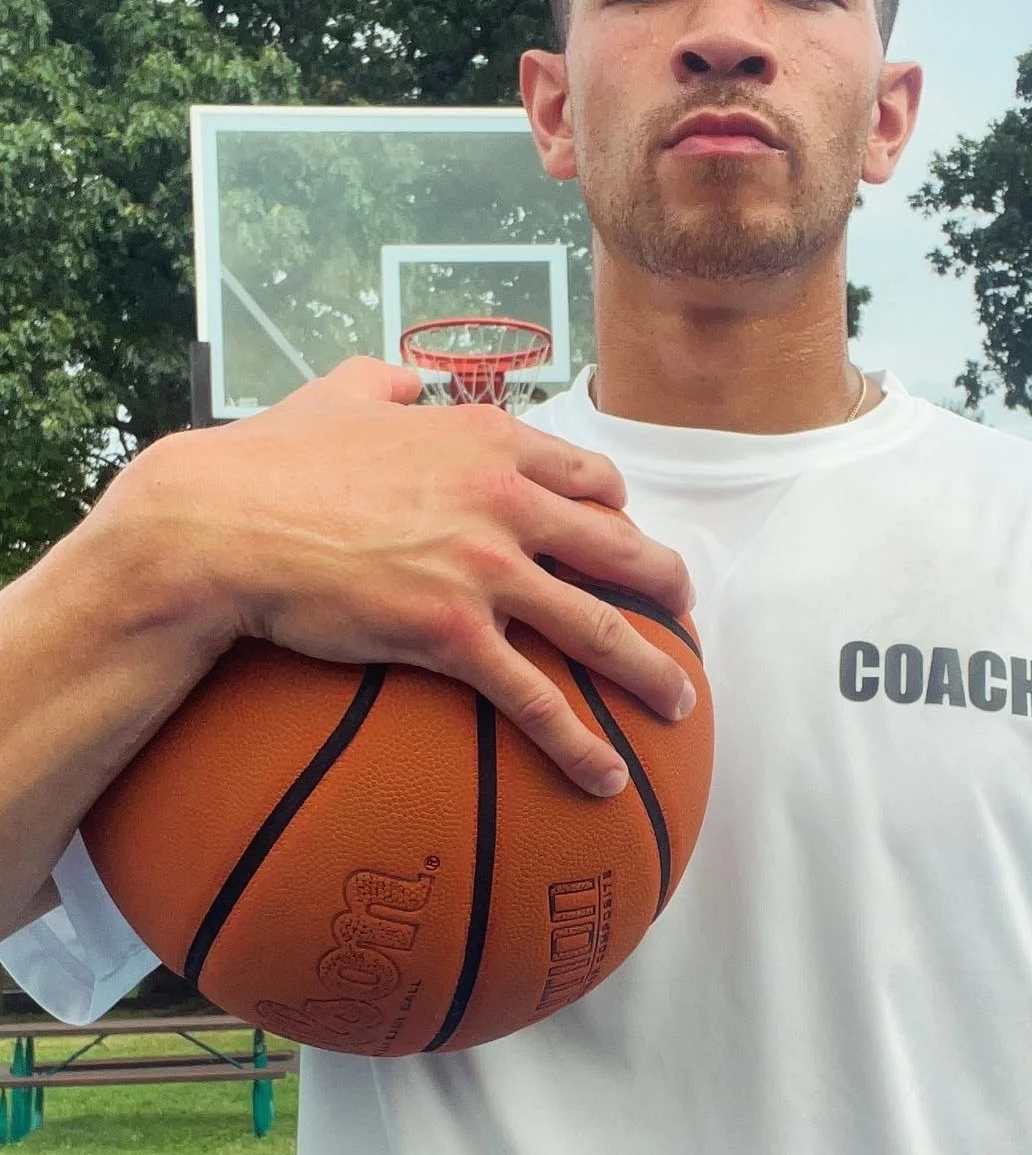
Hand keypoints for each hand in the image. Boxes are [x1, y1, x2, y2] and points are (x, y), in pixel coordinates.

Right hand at [108, 359, 696, 796]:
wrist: (223, 522)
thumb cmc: (271, 460)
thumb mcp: (337, 394)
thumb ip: (382, 382)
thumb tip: (400, 379)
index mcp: (489, 440)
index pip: (590, 477)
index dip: (618, 511)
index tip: (625, 537)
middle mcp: (505, 499)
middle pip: (620, 547)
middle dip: (666, 584)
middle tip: (685, 611)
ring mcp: (484, 568)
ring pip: (599, 628)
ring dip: (651, 671)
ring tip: (680, 702)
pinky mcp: (453, 634)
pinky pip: (535, 698)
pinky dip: (579, 741)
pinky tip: (606, 775)